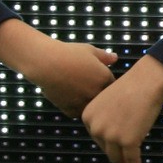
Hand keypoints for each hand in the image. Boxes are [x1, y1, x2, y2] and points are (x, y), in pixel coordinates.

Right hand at [0, 19, 117, 118]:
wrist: (46, 63)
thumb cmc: (68, 53)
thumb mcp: (89, 50)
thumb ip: (104, 56)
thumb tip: (116, 58)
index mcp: (105, 78)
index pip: (114, 86)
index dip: (107, 83)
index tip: (101, 79)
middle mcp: (97, 93)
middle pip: (104, 99)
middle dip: (100, 94)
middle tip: (88, 86)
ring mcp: (84, 103)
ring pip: (92, 108)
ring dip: (88, 102)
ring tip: (79, 91)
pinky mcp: (70, 110)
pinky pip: (78, 112)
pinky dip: (75, 107)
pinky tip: (70, 97)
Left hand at [80, 55, 162, 162]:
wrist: (146, 81)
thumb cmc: (131, 88)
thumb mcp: (107, 102)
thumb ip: (104, 119)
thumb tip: (110, 140)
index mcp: (87, 117)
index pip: (97, 137)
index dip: (108, 144)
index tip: (116, 148)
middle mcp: (96, 128)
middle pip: (106, 149)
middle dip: (116, 155)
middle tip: (124, 161)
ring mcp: (111, 136)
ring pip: (117, 158)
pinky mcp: (128, 141)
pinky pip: (131, 160)